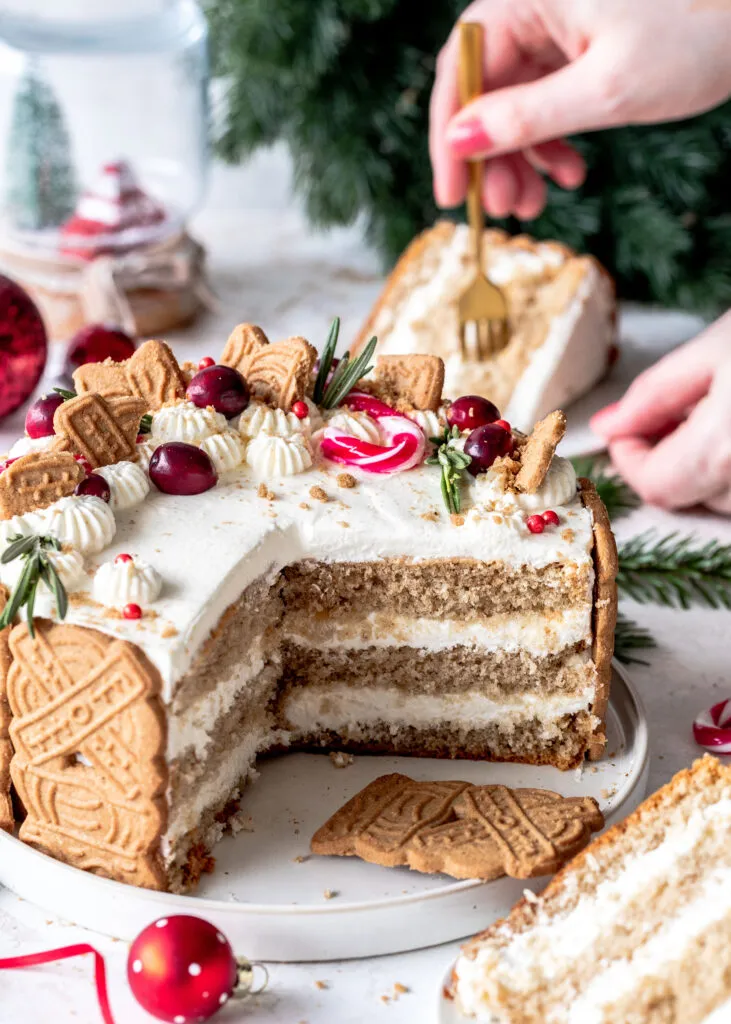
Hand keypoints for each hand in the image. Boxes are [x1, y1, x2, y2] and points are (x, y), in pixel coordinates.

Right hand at [431, 0, 730, 217]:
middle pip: (486, 90)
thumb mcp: (605, 90)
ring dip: (521, 158)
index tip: (453, 194)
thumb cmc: (697, 35)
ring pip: (515, 101)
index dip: (450, 138)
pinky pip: (547, 99)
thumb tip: (459, 141)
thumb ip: (525, 117)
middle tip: (504, 209)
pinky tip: (570, 173)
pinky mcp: (583, 45)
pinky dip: (552, 142)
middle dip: (492, 157)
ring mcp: (561, 25)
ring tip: (536, 204)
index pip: (462, 69)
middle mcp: (538, 5)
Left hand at [590, 312, 730, 512]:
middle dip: (666, 458)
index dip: (629, 459)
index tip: (627, 426)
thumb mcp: (716, 349)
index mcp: (724, 451)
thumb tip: (607, 427)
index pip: (656, 486)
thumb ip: (655, 394)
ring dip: (703, 464)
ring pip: (720, 497)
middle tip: (673, 411)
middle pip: (688, 496)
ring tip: (714, 409)